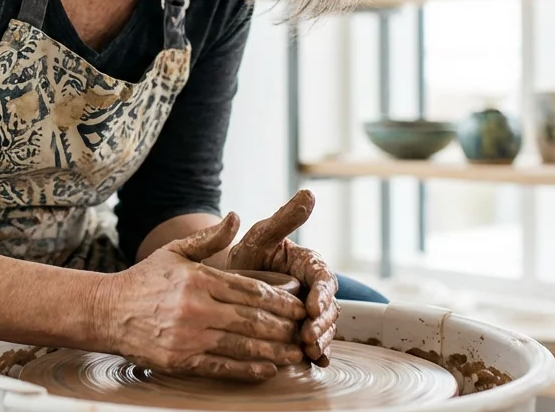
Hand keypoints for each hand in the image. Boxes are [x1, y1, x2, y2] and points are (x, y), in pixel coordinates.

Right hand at [96, 212, 307, 381]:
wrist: (107, 311)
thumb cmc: (144, 281)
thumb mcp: (175, 252)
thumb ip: (209, 237)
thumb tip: (236, 217)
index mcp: (199, 279)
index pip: (250, 290)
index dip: (280, 299)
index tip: (299, 304)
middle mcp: (196, 308)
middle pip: (253, 319)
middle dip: (284, 326)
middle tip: (304, 330)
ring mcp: (188, 337)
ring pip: (243, 345)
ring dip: (274, 351)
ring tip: (295, 353)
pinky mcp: (181, 361)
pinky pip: (223, 367)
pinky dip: (248, 370)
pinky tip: (267, 370)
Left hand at [226, 190, 338, 366]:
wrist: (226, 281)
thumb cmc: (245, 254)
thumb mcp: (261, 235)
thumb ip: (284, 218)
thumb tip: (309, 192)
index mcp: (308, 263)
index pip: (323, 277)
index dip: (322, 292)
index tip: (312, 305)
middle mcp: (313, 287)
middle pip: (328, 306)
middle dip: (322, 322)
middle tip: (309, 335)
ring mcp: (309, 310)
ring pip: (324, 326)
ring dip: (321, 338)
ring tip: (309, 349)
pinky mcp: (301, 328)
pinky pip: (315, 341)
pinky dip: (318, 351)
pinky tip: (316, 362)